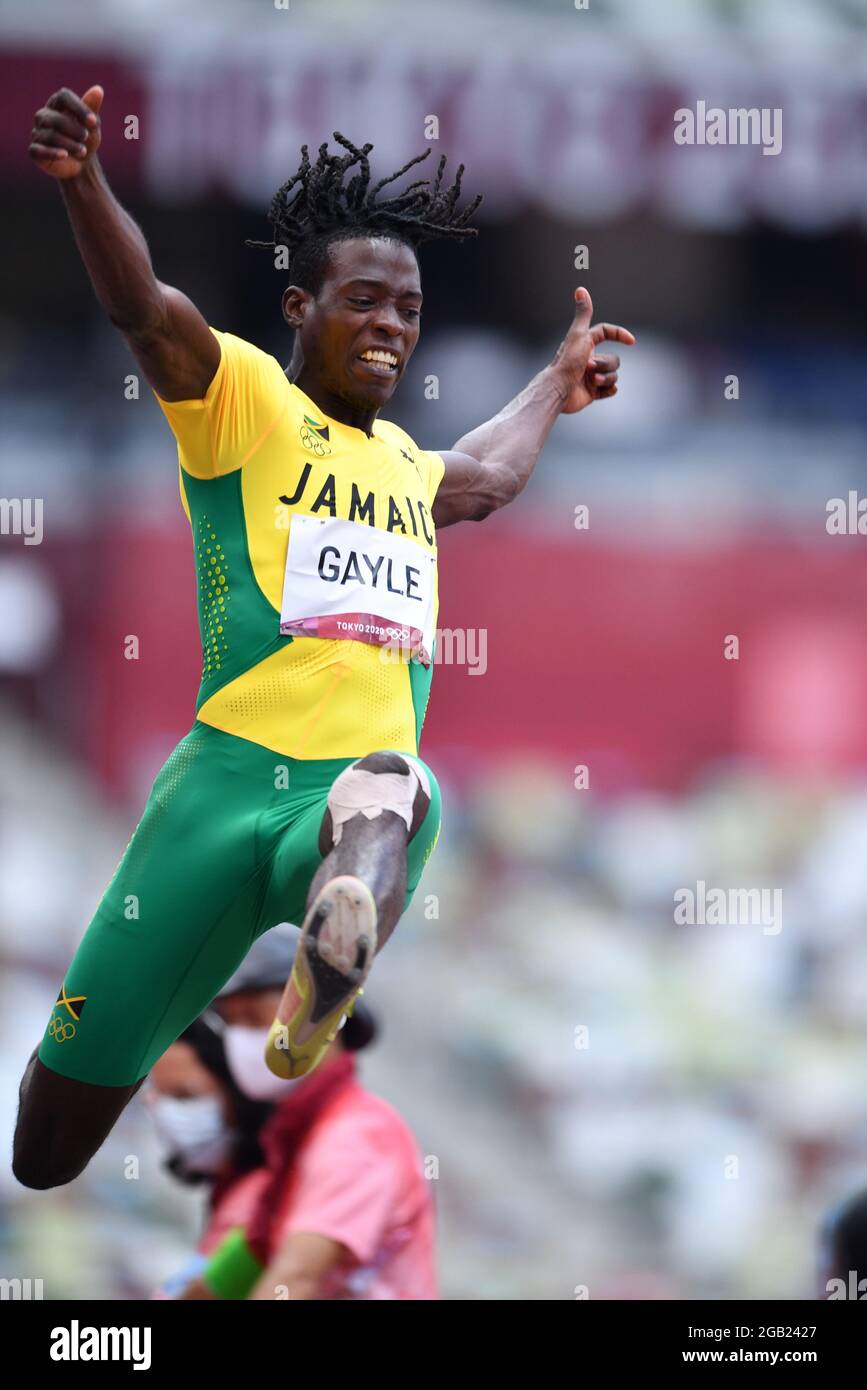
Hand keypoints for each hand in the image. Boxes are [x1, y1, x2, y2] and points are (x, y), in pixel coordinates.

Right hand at [29, 85, 102, 179]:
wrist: (82, 164)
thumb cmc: (85, 139)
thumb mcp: (92, 125)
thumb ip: (92, 107)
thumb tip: (98, 89)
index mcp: (57, 104)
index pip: (63, 96)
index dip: (79, 108)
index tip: (93, 122)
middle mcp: (43, 116)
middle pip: (56, 118)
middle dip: (74, 130)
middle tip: (86, 137)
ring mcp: (37, 133)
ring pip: (50, 136)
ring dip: (70, 144)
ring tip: (82, 151)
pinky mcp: (34, 151)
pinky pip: (38, 150)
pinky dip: (52, 153)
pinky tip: (64, 155)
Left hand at [549, 287, 634, 414]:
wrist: (559, 390)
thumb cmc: (567, 361)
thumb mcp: (578, 334)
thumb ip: (583, 313)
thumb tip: (580, 289)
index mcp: (586, 343)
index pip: (606, 332)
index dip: (619, 334)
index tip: (631, 341)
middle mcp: (589, 358)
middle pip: (613, 359)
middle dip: (605, 364)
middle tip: (589, 368)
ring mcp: (592, 376)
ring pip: (613, 374)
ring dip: (605, 377)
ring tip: (591, 380)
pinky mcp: (592, 392)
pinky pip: (610, 389)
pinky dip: (608, 389)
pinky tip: (603, 389)